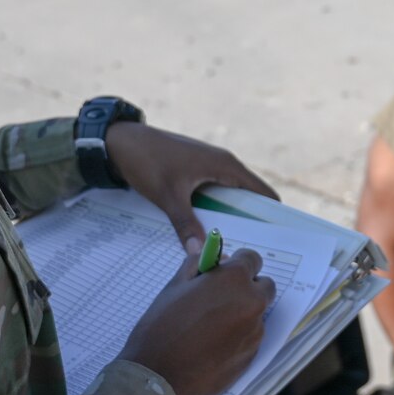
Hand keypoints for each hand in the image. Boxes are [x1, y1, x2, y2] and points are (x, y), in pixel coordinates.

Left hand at [106, 122, 278, 244]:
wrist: (121, 141)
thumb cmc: (148, 161)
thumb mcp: (168, 197)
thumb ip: (185, 225)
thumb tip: (199, 253)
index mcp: (226, 165)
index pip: (263, 193)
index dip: (271, 217)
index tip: (273, 243)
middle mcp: (223, 163)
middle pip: (248, 198)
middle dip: (250, 222)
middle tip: (247, 252)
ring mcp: (209, 166)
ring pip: (229, 197)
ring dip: (230, 217)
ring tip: (229, 245)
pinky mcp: (196, 170)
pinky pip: (214, 193)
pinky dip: (215, 210)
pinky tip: (206, 229)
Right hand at [118, 241, 275, 394]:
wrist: (158, 376)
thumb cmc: (161, 327)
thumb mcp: (174, 287)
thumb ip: (198, 265)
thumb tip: (212, 256)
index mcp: (234, 280)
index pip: (253, 259)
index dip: (238, 263)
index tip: (226, 271)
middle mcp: (252, 304)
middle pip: (264, 286)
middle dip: (247, 287)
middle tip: (221, 297)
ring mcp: (254, 332)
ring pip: (257, 314)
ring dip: (242, 313)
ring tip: (211, 326)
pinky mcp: (252, 356)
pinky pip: (250, 337)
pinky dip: (238, 336)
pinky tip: (213, 345)